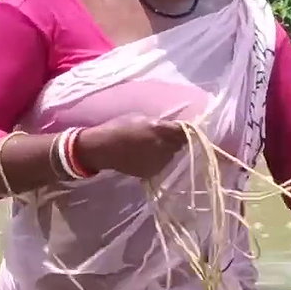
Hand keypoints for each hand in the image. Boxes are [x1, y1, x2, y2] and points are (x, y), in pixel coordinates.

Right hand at [74, 114, 188, 179]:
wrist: (103, 149)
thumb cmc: (119, 127)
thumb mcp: (140, 117)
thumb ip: (159, 123)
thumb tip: (172, 127)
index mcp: (160, 129)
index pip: (184, 131)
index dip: (186, 130)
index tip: (185, 129)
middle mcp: (164, 146)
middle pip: (180, 144)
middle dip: (176, 140)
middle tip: (164, 137)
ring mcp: (159, 161)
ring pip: (172, 155)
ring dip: (167, 151)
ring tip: (153, 147)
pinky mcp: (153, 171)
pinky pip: (162, 164)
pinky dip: (158, 161)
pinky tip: (146, 156)